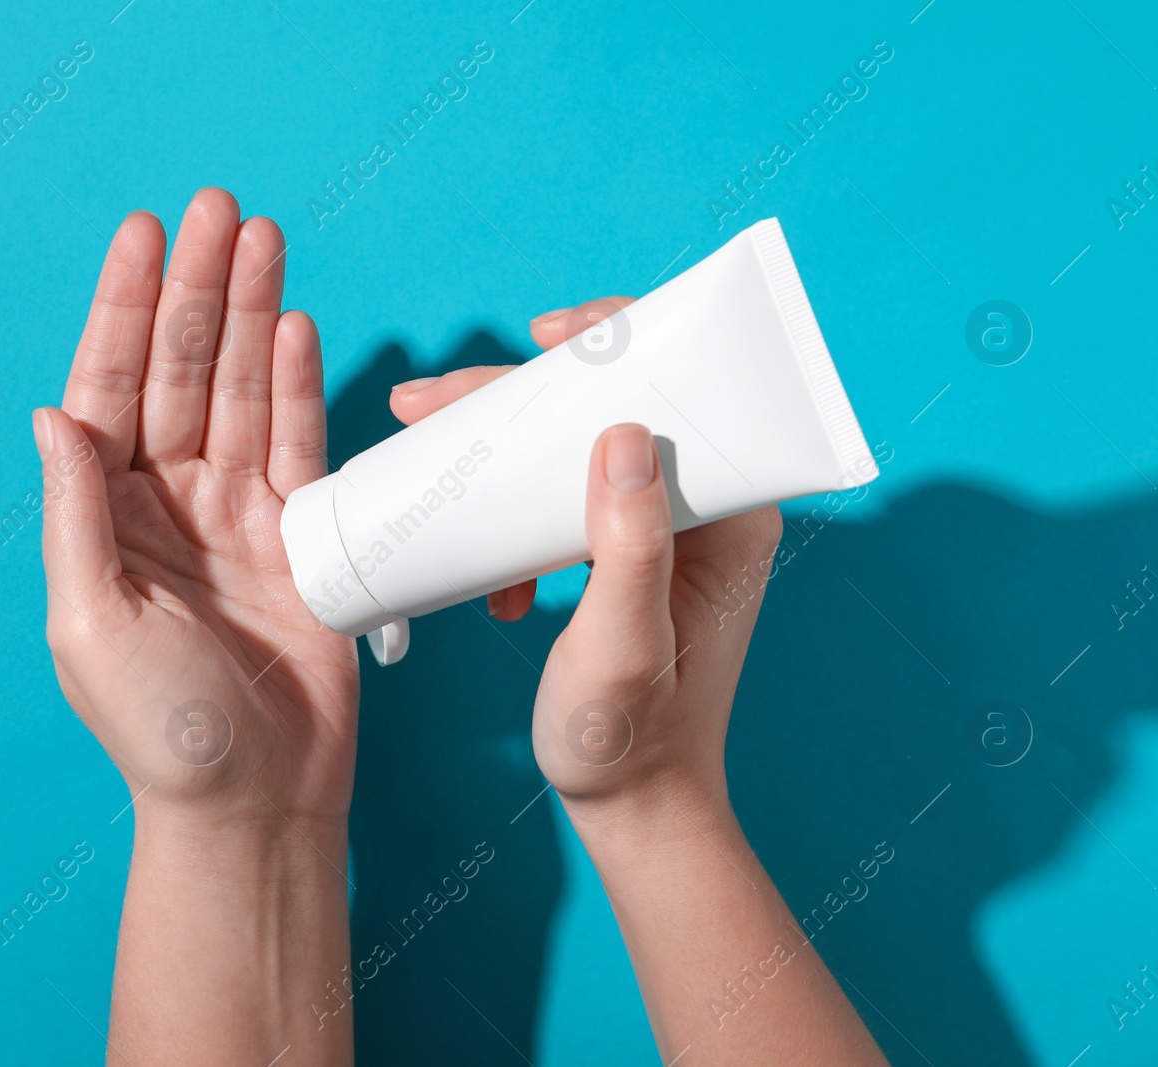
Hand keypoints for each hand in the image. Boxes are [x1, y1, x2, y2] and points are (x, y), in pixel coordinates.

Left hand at [35, 188, 357, 825]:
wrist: (256, 801)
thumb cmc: (163, 730)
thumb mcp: (90, 621)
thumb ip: (74, 513)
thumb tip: (50, 415)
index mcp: (103, 517)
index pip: (110, 388)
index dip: (125, 308)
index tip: (145, 233)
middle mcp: (167, 504)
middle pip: (183, 373)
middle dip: (198, 290)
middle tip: (222, 208)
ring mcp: (237, 516)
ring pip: (245, 393)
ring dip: (253, 316)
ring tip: (265, 239)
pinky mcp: (300, 537)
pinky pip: (300, 445)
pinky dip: (301, 386)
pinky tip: (297, 327)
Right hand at [389, 297, 781, 812]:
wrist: (630, 807)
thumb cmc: (631, 742)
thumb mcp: (623, 650)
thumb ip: (630, 549)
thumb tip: (623, 432)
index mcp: (732, 519)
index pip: (686, 389)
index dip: (619, 342)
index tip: (542, 337)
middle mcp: (705, 511)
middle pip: (610, 409)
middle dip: (515, 399)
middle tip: (427, 402)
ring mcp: (662, 531)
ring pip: (574, 451)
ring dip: (500, 456)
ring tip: (425, 457)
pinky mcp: (624, 555)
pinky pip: (560, 502)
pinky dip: (510, 520)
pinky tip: (492, 583)